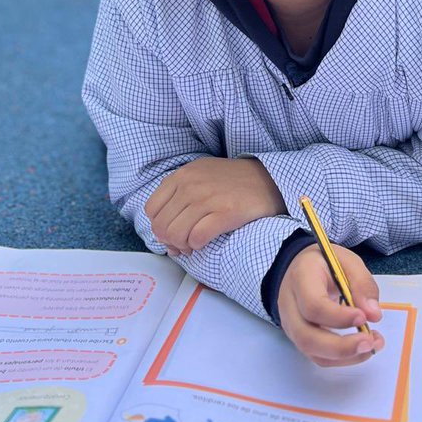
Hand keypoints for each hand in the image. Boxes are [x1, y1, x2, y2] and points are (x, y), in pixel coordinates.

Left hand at [145, 157, 285, 254]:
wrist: (269, 180)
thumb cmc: (233, 182)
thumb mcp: (201, 175)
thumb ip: (179, 197)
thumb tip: (164, 236)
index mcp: (182, 175)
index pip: (152, 209)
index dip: (159, 226)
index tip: (172, 233)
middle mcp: (191, 185)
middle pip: (162, 226)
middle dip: (170, 241)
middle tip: (183, 244)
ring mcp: (207, 198)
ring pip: (176, 234)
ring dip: (183, 246)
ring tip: (194, 245)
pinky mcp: (225, 213)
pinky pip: (196, 238)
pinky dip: (197, 246)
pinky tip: (205, 242)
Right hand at [277, 244, 383, 366]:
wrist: (301, 269)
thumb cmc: (324, 264)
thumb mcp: (347, 261)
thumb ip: (362, 284)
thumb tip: (374, 314)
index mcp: (300, 278)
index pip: (312, 305)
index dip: (338, 317)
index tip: (363, 317)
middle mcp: (290, 305)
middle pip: (306, 336)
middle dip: (341, 346)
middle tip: (370, 342)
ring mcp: (292, 325)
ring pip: (312, 351)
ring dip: (345, 356)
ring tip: (372, 345)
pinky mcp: (300, 338)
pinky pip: (319, 356)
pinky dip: (343, 358)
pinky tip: (362, 349)